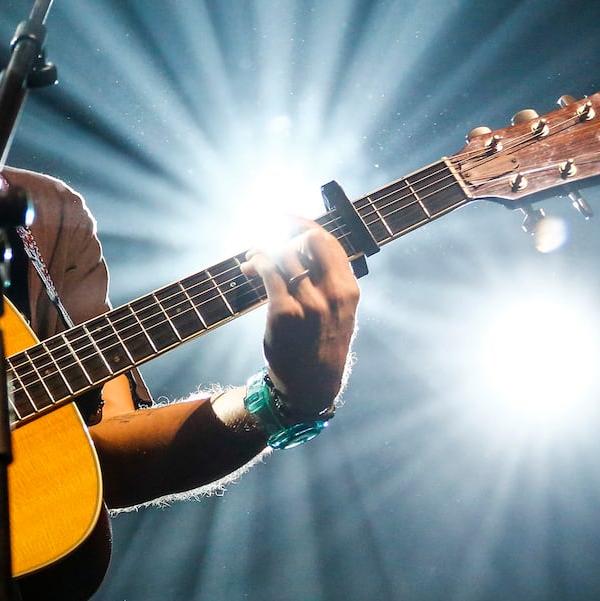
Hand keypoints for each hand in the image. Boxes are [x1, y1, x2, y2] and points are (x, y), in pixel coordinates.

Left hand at [242, 221, 359, 416]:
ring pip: (283, 256)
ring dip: (262, 251)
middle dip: (284, 235)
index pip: (329, 242)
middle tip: (267, 242)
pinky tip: (251, 267)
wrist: (310, 384)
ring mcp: (309, 303)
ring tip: (251, 259)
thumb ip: (328, 281)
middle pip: (309, 241)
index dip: (304, 223)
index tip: (285, 217)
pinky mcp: (284, 312)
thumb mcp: (339, 311)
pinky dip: (257, 263)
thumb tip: (299, 246)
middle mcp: (332, 293)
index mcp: (348, 290)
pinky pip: (268, 273)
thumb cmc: (320, 344)